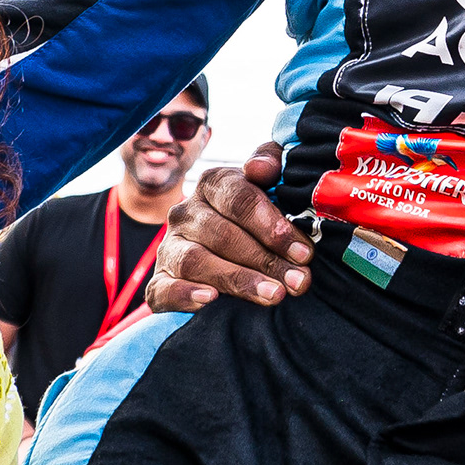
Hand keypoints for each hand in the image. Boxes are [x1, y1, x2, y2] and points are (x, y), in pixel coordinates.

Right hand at [142, 143, 312, 312]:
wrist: (229, 248)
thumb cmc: (255, 214)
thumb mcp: (269, 183)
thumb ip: (271, 164)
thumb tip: (259, 168)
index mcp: (212, 183)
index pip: (239, 199)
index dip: (273, 226)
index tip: (304, 252)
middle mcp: (185, 212)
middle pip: (222, 234)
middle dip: (265, 260)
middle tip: (299, 281)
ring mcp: (169, 247)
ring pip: (196, 261)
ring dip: (238, 280)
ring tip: (274, 295)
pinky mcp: (159, 281)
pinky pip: (163, 288)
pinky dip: (185, 294)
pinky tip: (211, 300)